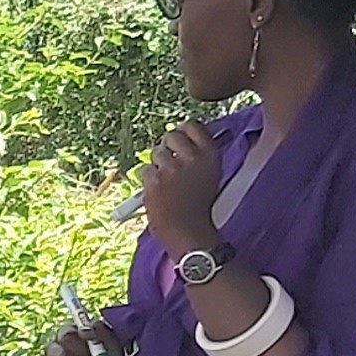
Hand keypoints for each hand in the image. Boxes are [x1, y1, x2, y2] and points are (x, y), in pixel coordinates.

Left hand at [142, 118, 224, 253]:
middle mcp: (192, 158)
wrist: (188, 231)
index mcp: (210, 155)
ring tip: (168, 184)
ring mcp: (172, 169)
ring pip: (156, 153)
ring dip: (158, 166)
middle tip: (171, 164)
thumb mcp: (210, 174)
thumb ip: (198, 153)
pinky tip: (160, 193)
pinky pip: (145, 170)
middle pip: (171, 135)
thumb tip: (182, 133)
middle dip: (167, 147)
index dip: (183, 132)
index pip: (192, 125)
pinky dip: (149, 181)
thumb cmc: (198, 205)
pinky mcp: (155, 181)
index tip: (181, 141)